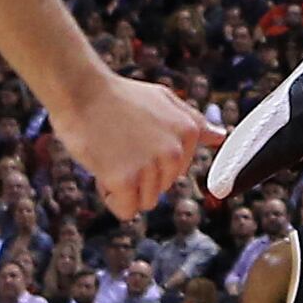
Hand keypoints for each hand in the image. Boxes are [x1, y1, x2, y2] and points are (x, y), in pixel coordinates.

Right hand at [60, 73, 217, 216]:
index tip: (136, 140)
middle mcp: (175, 152)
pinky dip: (112, 197)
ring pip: (145, 202)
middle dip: (139, 176)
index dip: (151, 162)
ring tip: (111, 156)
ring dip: (125, 188)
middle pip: (161, 189)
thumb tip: (221, 137)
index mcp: (188, 133)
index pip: (177, 172)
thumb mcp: (164, 100)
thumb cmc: (117, 96)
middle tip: (119, 147)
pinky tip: (103, 171)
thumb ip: (194, 121)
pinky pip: (126, 211)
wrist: (82, 91)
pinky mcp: (126, 180)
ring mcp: (151, 167)